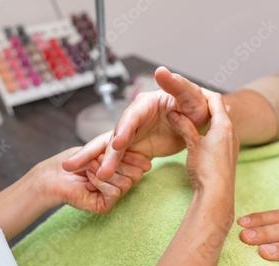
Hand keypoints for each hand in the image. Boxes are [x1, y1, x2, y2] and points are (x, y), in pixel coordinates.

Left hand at [35, 147, 150, 213]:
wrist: (51, 174)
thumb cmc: (72, 160)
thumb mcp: (101, 149)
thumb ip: (124, 156)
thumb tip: (148, 166)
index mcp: (121, 170)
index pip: (140, 165)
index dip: (133, 156)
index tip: (123, 146)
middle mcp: (119, 184)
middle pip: (137, 174)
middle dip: (118, 161)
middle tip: (97, 159)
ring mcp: (112, 196)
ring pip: (128, 183)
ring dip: (105, 172)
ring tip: (89, 169)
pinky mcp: (105, 206)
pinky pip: (116, 192)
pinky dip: (100, 182)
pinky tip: (88, 180)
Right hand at [62, 66, 208, 179]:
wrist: (198, 123)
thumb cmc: (195, 105)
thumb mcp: (190, 95)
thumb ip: (176, 85)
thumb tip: (162, 70)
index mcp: (145, 104)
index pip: (131, 117)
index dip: (124, 129)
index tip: (118, 142)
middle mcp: (134, 119)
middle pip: (113, 135)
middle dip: (98, 150)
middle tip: (80, 163)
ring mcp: (133, 135)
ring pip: (114, 150)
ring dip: (105, 163)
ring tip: (97, 177)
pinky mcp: (137, 148)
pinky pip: (123, 160)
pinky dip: (114, 169)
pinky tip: (103, 180)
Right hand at [167, 90, 238, 220]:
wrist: (217, 194)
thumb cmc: (206, 168)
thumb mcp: (192, 144)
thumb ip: (184, 126)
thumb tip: (173, 113)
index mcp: (224, 125)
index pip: (215, 99)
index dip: (202, 92)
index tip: (189, 89)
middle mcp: (232, 133)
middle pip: (220, 110)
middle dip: (206, 104)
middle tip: (190, 101)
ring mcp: (232, 145)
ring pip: (221, 124)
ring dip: (209, 118)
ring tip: (194, 116)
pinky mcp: (228, 156)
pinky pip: (221, 137)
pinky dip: (211, 131)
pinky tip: (202, 137)